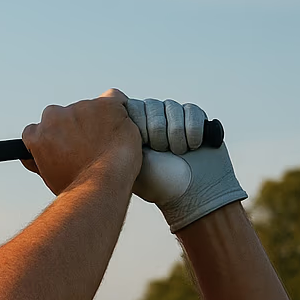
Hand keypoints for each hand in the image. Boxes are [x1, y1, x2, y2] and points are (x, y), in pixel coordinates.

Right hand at [20, 89, 141, 195]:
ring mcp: (82, 108)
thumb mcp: (49, 177)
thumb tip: (29, 156)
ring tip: (109, 144)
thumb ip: (38, 160)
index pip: (38, 128)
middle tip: (89, 145)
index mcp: (39, 134)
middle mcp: (55, 116)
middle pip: (61, 115)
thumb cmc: (78, 186)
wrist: (104, 183)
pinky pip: (113, 97)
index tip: (64, 146)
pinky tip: (121, 124)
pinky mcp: (107, 104)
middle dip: (73, 126)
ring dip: (97, 121)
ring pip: (89, 108)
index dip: (53, 137)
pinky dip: (118, 108)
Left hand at [127, 98, 247, 230]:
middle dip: (157, 128)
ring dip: (176, 130)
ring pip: (172, 107)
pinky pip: (192, 110)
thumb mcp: (131, 161)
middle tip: (161, 149)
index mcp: (132, 131)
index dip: (140, 122)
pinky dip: (192, 127)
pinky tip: (193, 145)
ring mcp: (173, 120)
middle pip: (152, 105)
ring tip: (178, 151)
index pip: (131, 108)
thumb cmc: (158, 183)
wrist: (193, 194)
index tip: (144, 144)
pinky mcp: (195, 120)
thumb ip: (118, 140)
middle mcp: (151, 122)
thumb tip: (104, 120)